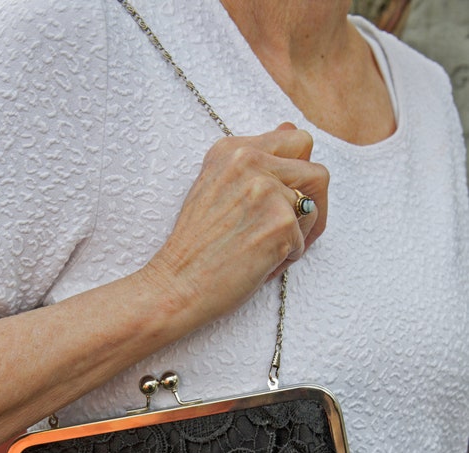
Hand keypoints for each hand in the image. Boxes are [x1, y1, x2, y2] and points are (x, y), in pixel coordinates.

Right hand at [147, 123, 328, 323]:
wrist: (176, 284)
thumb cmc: (195, 246)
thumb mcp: (216, 187)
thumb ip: (255, 160)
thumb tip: (291, 128)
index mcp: (232, 150)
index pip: (296, 142)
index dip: (300, 174)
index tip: (287, 198)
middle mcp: (249, 161)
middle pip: (317, 173)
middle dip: (313, 204)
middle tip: (293, 230)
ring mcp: (266, 190)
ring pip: (314, 208)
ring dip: (299, 234)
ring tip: (266, 250)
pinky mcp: (280, 222)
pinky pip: (304, 241)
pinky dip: (287, 258)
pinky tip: (258, 265)